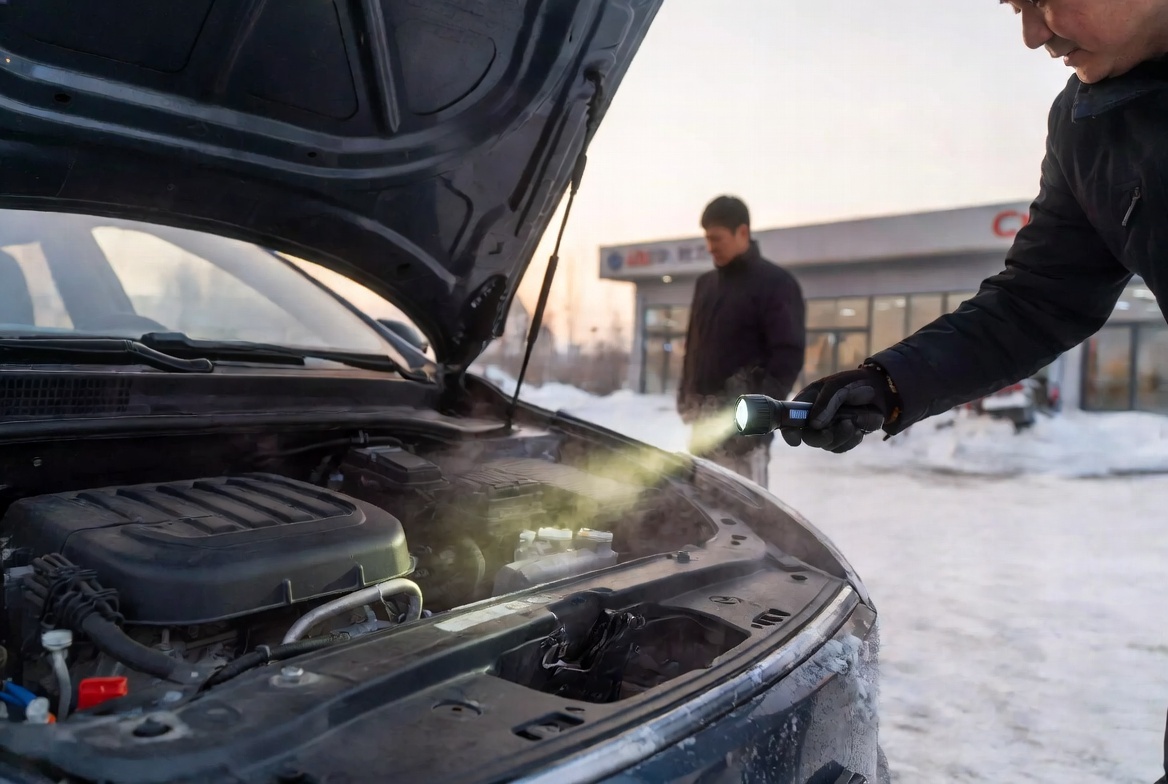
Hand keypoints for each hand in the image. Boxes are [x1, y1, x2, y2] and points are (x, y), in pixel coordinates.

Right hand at [781, 366, 898, 452]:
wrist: (880, 390)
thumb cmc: (853, 384)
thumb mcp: (837, 386)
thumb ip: (825, 403)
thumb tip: (815, 425)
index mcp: (806, 403)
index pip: (789, 420)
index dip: (789, 431)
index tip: (795, 440)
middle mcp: (814, 419)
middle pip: (808, 438)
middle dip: (820, 438)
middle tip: (832, 432)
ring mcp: (828, 430)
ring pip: (827, 445)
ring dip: (842, 435)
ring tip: (854, 421)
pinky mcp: (842, 438)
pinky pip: (842, 447)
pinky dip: (852, 439)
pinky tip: (859, 429)